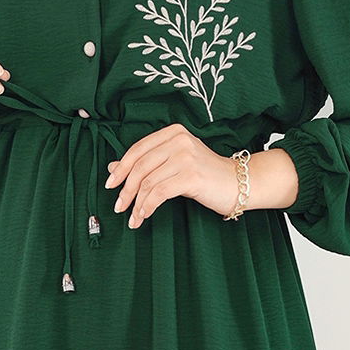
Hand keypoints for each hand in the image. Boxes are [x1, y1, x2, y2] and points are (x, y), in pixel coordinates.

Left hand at [103, 122, 240, 228]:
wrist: (238, 183)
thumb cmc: (205, 174)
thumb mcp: (174, 163)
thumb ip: (147, 163)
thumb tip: (113, 168)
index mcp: (173, 132)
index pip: (138, 149)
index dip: (121, 168)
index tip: (110, 185)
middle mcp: (179, 140)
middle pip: (140, 166)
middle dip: (126, 189)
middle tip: (118, 206)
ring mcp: (186, 157)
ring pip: (148, 181)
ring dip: (136, 203)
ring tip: (133, 217)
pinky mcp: (192, 175)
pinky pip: (159, 193)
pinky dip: (148, 206)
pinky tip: (144, 216)